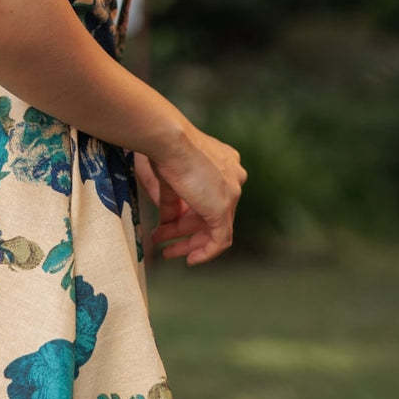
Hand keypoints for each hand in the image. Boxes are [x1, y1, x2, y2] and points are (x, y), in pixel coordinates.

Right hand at [146, 126, 245, 265]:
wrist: (169, 139)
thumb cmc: (165, 148)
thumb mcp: (169, 177)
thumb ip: (172, 203)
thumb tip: (167, 223)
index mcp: (225, 163)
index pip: (210, 196)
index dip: (189, 213)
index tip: (172, 224)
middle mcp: (234, 176)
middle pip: (212, 213)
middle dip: (186, 230)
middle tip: (166, 242)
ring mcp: (232, 193)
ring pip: (215, 228)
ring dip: (190, 242)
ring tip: (168, 253)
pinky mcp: (223, 209)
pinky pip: (220, 239)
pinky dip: (206, 252)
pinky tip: (191, 259)